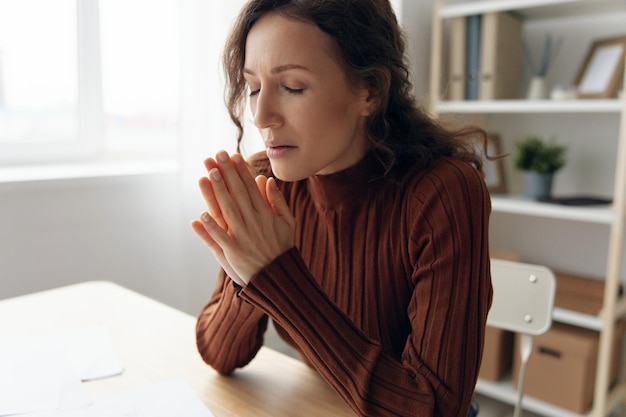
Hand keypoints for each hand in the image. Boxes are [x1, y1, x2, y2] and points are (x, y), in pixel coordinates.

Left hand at [190, 151, 295, 285]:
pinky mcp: (234, 252)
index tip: (232, 155)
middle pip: (237, 193)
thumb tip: (267, 180)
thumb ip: (278, 201)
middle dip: (226, 173)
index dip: (240, 171)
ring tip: (209, 174)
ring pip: (228, 210)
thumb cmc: (282, 248)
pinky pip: (221, 238)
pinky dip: (212, 227)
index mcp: (266, 214)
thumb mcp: (287, 223)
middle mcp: (254, 223)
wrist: (281, 277)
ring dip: (218, 192)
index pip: (250, 187)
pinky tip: (202, 215)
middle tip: (216, 155)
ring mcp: (243, 237)